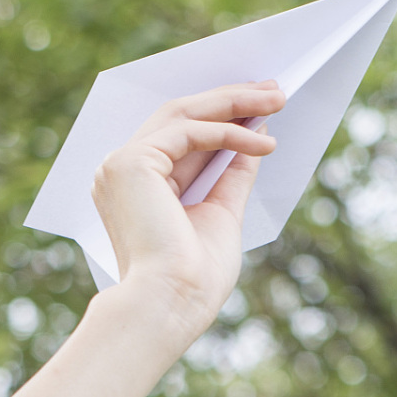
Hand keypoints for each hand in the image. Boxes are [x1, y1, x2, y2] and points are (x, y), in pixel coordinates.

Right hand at [90, 81, 284, 338]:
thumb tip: (255, 136)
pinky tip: (263, 143)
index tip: (261, 106)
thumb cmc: (193, 278)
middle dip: (231, 99)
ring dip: (234, 103)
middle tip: (275, 90)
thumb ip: (232, 174)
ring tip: (277, 101)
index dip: (222, 115)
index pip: (180, 135)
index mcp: (134, 187)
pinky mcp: (131, 162)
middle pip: (179, 115)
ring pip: (182, 113)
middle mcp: (119, 170)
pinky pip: (189, 132)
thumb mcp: (222, 213)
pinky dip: (230, 134)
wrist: (171, 306)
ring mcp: (120, 164)